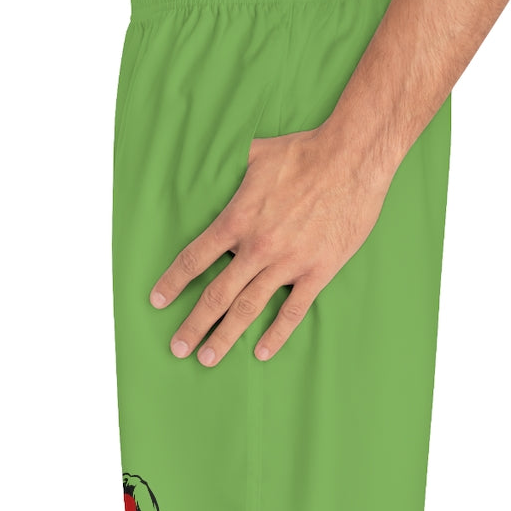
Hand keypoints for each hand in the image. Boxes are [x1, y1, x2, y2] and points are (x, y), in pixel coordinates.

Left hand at [149, 120, 391, 365]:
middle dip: (194, 324)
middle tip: (178, 347)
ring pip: (248, 308)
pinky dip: (276, 334)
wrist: (353, 159)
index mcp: (237, 220)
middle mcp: (258, 247)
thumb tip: (210, 157)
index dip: (173, 282)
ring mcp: (288, 262)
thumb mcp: (255, 153)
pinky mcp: (318, 270)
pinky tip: (261, 352)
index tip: (158, 301)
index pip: (195, 259)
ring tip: (208, 358)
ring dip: (225, 336)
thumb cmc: (304, 152)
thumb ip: (229, 166)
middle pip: (216, 294)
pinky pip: (293, 310)